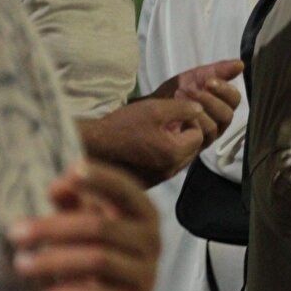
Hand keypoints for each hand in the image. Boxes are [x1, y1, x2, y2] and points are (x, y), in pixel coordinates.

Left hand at [10, 160, 160, 290]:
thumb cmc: (99, 261)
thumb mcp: (88, 229)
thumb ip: (75, 204)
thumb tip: (59, 186)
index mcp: (143, 215)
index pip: (126, 190)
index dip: (102, 178)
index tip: (71, 172)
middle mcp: (151, 241)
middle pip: (100, 227)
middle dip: (53, 228)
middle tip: (15, 233)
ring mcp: (146, 274)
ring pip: (98, 260)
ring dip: (53, 261)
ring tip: (21, 264)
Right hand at [81, 98, 205, 184]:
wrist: (91, 147)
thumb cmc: (121, 126)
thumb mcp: (154, 109)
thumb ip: (182, 108)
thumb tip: (199, 110)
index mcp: (175, 152)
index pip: (199, 135)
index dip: (191, 121)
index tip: (175, 115)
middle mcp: (171, 170)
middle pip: (193, 150)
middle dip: (186, 135)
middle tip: (169, 123)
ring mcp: (160, 179)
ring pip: (181, 160)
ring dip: (176, 146)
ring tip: (158, 134)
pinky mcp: (149, 183)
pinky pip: (167, 168)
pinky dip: (164, 157)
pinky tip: (149, 146)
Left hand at [149, 59, 242, 148]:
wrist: (152, 108)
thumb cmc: (176, 93)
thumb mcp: (196, 77)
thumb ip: (218, 71)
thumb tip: (241, 64)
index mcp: (222, 104)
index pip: (234, 99)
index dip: (225, 90)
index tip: (209, 81)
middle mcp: (218, 121)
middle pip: (227, 114)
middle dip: (209, 101)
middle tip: (189, 89)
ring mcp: (208, 135)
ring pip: (215, 126)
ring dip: (197, 110)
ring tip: (179, 97)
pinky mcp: (196, 146)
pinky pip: (200, 137)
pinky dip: (190, 123)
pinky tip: (178, 114)